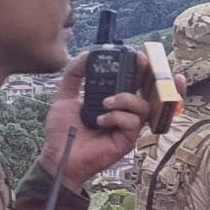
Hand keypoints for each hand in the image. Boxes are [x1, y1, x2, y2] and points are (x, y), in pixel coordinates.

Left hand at [42, 50, 150, 188]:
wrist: (58, 154)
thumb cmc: (63, 131)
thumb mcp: (65, 96)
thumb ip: (74, 74)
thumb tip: (86, 54)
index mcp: (113, 100)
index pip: (133, 81)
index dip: (141, 68)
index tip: (139, 55)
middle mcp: (124, 112)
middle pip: (149, 91)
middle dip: (151, 75)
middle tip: (142, 64)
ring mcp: (128, 126)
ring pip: (143, 105)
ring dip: (125, 99)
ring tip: (105, 103)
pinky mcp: (128, 140)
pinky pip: (133, 122)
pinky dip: (117, 117)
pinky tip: (101, 121)